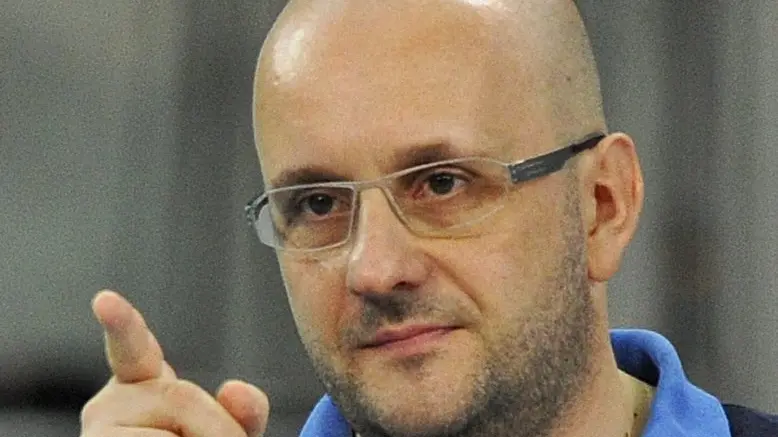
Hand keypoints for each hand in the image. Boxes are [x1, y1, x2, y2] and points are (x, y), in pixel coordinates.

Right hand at [80, 290, 269, 436]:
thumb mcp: (226, 433)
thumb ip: (242, 413)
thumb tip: (237, 390)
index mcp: (139, 383)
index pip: (131, 348)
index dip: (122, 324)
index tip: (105, 300)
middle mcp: (108, 405)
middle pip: (182, 397)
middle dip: (217, 428)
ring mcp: (98, 434)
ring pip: (168, 436)